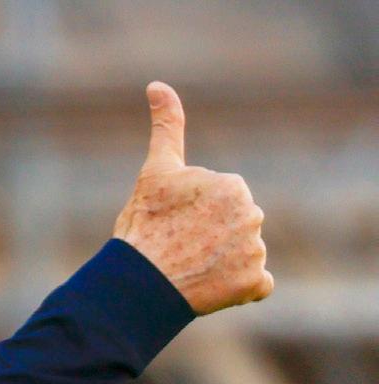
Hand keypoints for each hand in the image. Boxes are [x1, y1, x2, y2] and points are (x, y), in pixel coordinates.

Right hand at [113, 81, 272, 315]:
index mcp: (232, 185)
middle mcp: (252, 214)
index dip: (192, 212)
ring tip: (189, 267)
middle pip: (233, 225)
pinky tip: (210, 285)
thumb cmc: (143, 225)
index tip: (172, 223)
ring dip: (221, 261)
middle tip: (178, 246)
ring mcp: (256, 251)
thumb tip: (157, 84)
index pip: (218, 200)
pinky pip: (255, 284)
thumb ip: (167, 127)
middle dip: (211, 235)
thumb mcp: (154, 171)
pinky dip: (238, 286)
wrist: (140, 281)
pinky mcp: (255, 283)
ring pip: (242, 252)